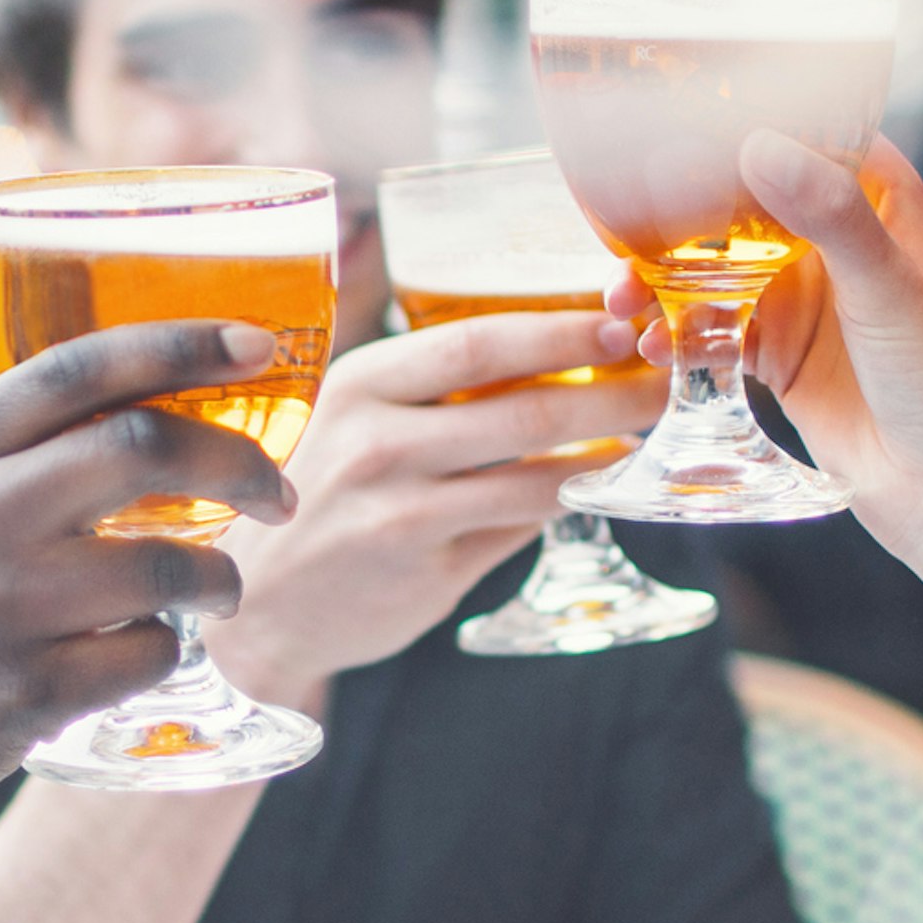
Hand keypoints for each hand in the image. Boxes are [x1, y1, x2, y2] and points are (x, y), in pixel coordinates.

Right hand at [0, 320, 301, 836]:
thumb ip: (15, 449)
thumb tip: (159, 393)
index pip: (80, 368)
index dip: (183, 343)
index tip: (260, 342)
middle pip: (142, 448)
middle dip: (238, 463)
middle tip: (279, 490)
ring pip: (167, 563)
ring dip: (220, 575)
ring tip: (221, 587)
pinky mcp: (25, 695)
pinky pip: (151, 652)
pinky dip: (173, 645)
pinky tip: (153, 646)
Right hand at [209, 312, 662, 704]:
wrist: (260, 605)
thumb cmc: (323, 494)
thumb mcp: (355, 419)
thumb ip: (437, 392)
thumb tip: (559, 352)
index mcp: (360, 386)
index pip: (478, 343)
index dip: (560, 328)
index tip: (620, 317)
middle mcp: (376, 446)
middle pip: (522, 409)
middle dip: (610, 388)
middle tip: (662, 375)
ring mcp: (402, 515)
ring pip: (535, 476)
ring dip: (607, 449)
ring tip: (650, 428)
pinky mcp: (429, 573)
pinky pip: (522, 528)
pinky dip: (571, 500)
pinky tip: (601, 483)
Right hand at [605, 132, 922, 692]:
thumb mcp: (887, 288)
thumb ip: (828, 215)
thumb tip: (757, 146)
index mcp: (875, 198)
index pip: (800, 128)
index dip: (735, 119)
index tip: (665, 116)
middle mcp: (833, 239)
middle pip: (736, 201)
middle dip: (673, 213)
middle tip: (617, 225)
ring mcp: (802, 299)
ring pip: (711, 269)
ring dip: (661, 281)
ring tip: (618, 300)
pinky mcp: (777, 356)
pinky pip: (709, 332)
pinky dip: (673, 337)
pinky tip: (644, 348)